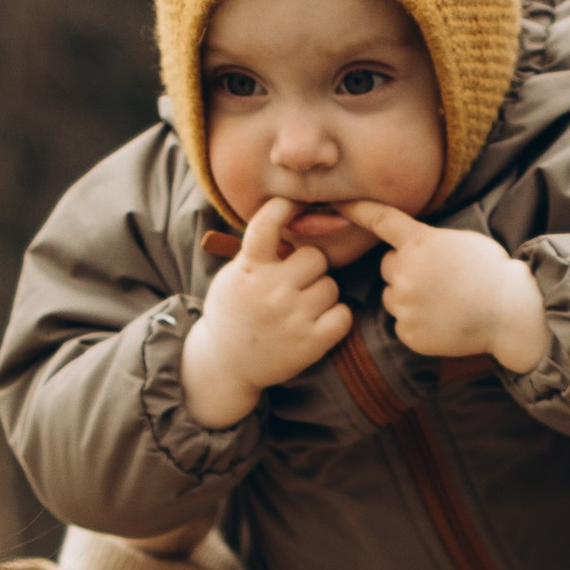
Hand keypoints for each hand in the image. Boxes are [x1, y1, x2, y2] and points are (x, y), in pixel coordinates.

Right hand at [182, 198, 352, 427]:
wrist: (226, 364)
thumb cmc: (234, 313)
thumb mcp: (234, 276)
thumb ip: (259, 252)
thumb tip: (294, 220)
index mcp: (249, 269)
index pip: (267, 224)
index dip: (284, 207)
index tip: (293, 205)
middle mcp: (271, 290)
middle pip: (315, 258)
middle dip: (310, 268)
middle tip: (297, 283)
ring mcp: (292, 317)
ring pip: (331, 287)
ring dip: (322, 295)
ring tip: (302, 308)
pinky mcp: (310, 343)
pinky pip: (343, 315)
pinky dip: (335, 318)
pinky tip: (318, 322)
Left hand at [344, 203, 550, 374]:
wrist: (509, 312)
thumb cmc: (491, 272)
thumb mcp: (458, 241)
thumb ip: (427, 240)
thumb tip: (407, 246)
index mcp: (419, 243)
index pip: (381, 221)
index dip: (357, 210)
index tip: (338, 204)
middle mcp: (406, 272)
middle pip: (388, 267)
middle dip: (404, 271)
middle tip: (438, 280)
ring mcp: (405, 304)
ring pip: (392, 298)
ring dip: (409, 298)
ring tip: (444, 302)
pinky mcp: (408, 333)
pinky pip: (402, 324)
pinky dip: (418, 324)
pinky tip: (443, 321)